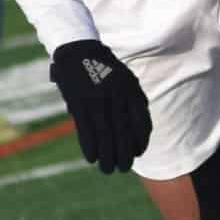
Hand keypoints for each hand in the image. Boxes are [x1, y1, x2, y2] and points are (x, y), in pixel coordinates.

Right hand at [50, 40, 150, 173]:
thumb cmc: (105, 68)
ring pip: (105, 135)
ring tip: (108, 169)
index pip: (141, 121)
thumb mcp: (126, 79)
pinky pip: (86, 130)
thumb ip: (133, 100)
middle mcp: (117, 97)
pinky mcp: (79, 104)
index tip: (139, 152)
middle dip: (124, 154)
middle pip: (123, 132)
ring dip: (107, 155)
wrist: (79, 50)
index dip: (141, 140)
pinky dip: (89, 146)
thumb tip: (140, 127)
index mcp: (131, 90)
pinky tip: (91, 158)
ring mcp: (98, 100)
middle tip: (124, 168)